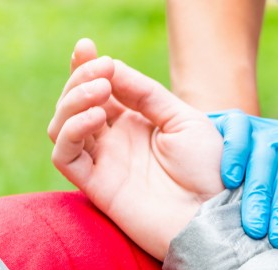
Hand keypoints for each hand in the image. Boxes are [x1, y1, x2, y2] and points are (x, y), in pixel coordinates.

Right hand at [48, 39, 223, 260]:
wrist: (215, 215)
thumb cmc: (209, 171)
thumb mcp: (185, 120)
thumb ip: (147, 94)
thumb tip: (111, 67)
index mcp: (134, 123)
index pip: (98, 89)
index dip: (86, 66)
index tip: (87, 46)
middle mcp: (114, 142)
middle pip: (75, 103)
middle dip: (79, 79)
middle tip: (100, 71)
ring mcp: (104, 164)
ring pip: (62, 126)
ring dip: (72, 101)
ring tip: (100, 91)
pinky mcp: (97, 187)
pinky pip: (65, 156)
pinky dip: (72, 132)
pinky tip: (97, 117)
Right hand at [210, 110, 277, 250]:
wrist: (221, 136)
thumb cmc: (250, 176)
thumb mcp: (274, 190)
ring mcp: (262, 129)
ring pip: (266, 162)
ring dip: (260, 197)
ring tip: (254, 227)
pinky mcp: (236, 120)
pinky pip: (239, 135)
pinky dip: (235, 158)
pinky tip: (229, 181)